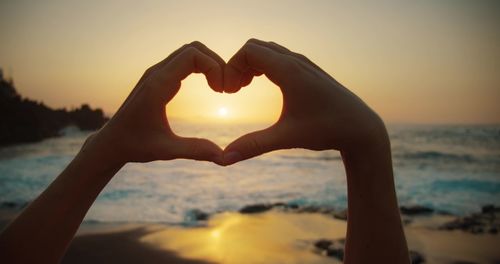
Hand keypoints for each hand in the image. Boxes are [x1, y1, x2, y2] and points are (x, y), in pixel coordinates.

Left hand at [87, 42, 224, 164]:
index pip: (192, 55)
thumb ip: (195, 150)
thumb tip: (224, 157)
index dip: (214, 67)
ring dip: (209, 64)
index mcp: (158, 85)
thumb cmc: (135, 145)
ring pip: (189, 52)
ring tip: (220, 87)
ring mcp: (156, 73)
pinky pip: (184, 61)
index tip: (222, 91)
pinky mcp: (158, 78)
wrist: (111, 142)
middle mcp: (156, 73)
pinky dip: (201, 67)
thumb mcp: (167, 150)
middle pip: (193, 48)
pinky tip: (210, 87)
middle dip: (215, 62)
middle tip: (226, 87)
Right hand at [222, 39, 387, 164]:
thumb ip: (254, 145)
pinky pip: (279, 57)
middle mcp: (296, 61)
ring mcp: (304, 63)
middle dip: (238, 64)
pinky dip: (264, 65)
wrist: (361, 128)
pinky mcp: (309, 70)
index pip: (248, 51)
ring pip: (268, 50)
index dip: (231, 67)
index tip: (229, 92)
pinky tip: (262, 85)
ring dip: (251, 64)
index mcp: (289, 71)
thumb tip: (225, 159)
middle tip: (233, 90)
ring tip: (243, 88)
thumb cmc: (327, 130)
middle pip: (255, 46)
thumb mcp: (287, 138)